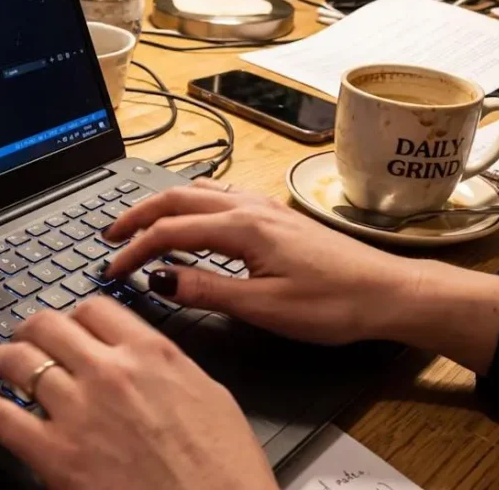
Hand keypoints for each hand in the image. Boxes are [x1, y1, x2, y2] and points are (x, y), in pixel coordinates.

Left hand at [0, 297, 275, 489]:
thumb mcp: (211, 399)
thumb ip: (170, 370)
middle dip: (32, 330)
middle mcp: (112, 373)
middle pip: (50, 325)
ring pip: (19, 360)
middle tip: (25, 339)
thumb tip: (149, 360)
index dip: (75, 317)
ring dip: (0, 358)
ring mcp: (79, 411)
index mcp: (154, 355)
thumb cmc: (224, 473)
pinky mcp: (55, 454)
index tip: (69, 326)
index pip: (96, 310)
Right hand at [104, 181, 498, 372]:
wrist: (390, 293)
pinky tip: (193, 218)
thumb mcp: (265, 307)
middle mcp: (251, 207)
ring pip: (199, 192)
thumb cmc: (336, 304)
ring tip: (140, 224)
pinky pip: (221, 196)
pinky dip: (192, 204)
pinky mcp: (277, 215)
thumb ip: (207, 291)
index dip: (133, 250)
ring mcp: (265, 207)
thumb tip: (158, 281)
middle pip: (177, 199)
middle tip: (109, 235)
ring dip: (163, 205)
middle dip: (137, 215)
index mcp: (243, 227)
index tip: (110, 270)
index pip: (169, 232)